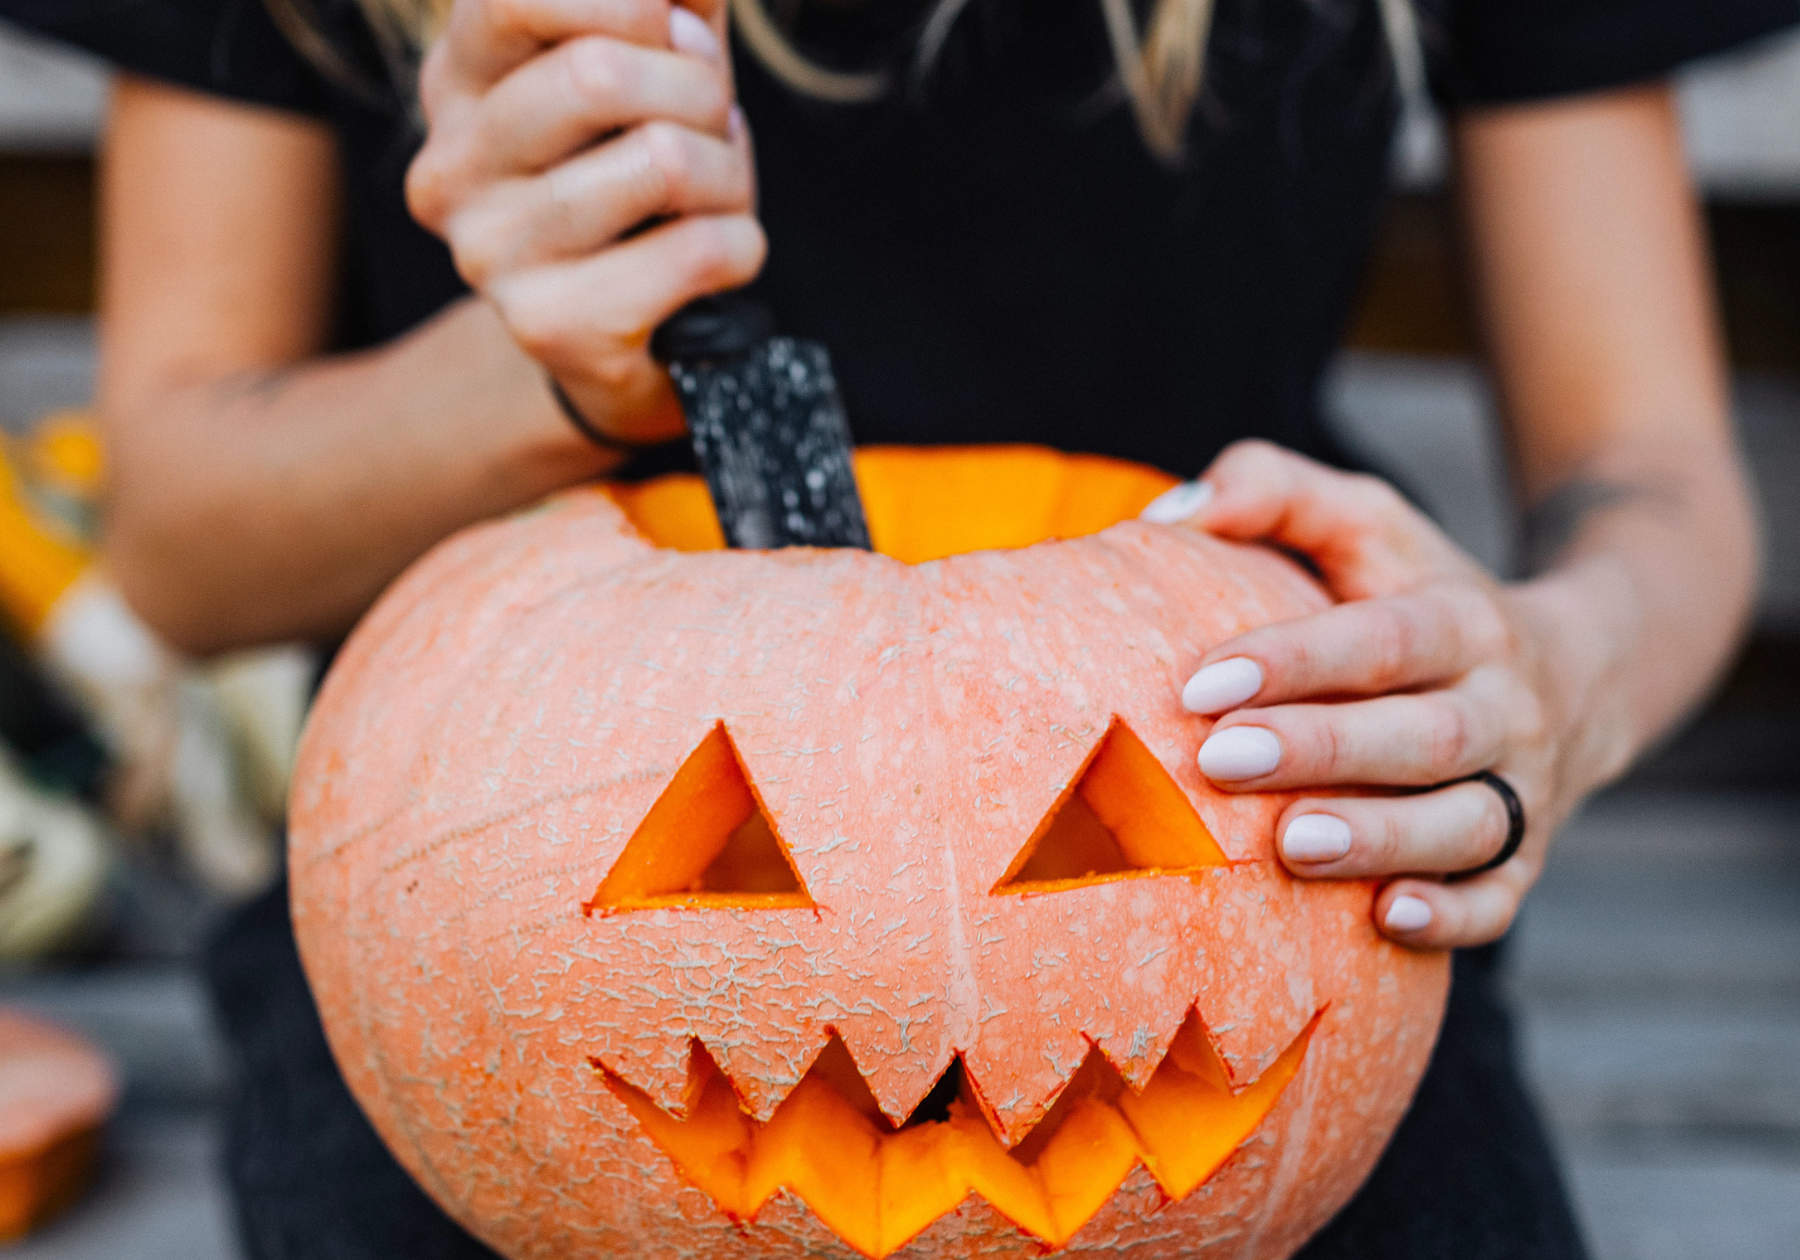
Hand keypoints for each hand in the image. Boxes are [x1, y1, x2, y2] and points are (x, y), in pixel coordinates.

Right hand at [406, 0, 763, 444]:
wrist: (629, 342)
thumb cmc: (641, 177)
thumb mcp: (652, 64)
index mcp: (457, 81)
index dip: (636, 3)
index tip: (676, 28)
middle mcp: (450, 167)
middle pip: (599, 76)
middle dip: (699, 90)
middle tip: (714, 121)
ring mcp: (490, 254)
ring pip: (663, 161)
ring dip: (731, 173)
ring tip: (717, 194)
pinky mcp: (553, 327)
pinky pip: (703, 248)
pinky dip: (744, 244)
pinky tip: (718, 259)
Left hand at [1145, 441, 1571, 949]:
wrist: (1577, 673)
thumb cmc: (1419, 594)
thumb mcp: (1367, 522)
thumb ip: (1275, 491)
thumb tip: (1168, 514)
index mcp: (1463, 621)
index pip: (1382, 640)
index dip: (1295, 660)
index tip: (1201, 683)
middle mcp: (1504, 708)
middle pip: (1422, 735)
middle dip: (1322, 751)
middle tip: (1220, 760)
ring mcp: (1522, 790)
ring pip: (1465, 823)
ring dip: (1381, 838)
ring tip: (1291, 845)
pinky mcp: (1524, 858)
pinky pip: (1501, 897)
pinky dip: (1454, 915)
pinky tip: (1388, 920)